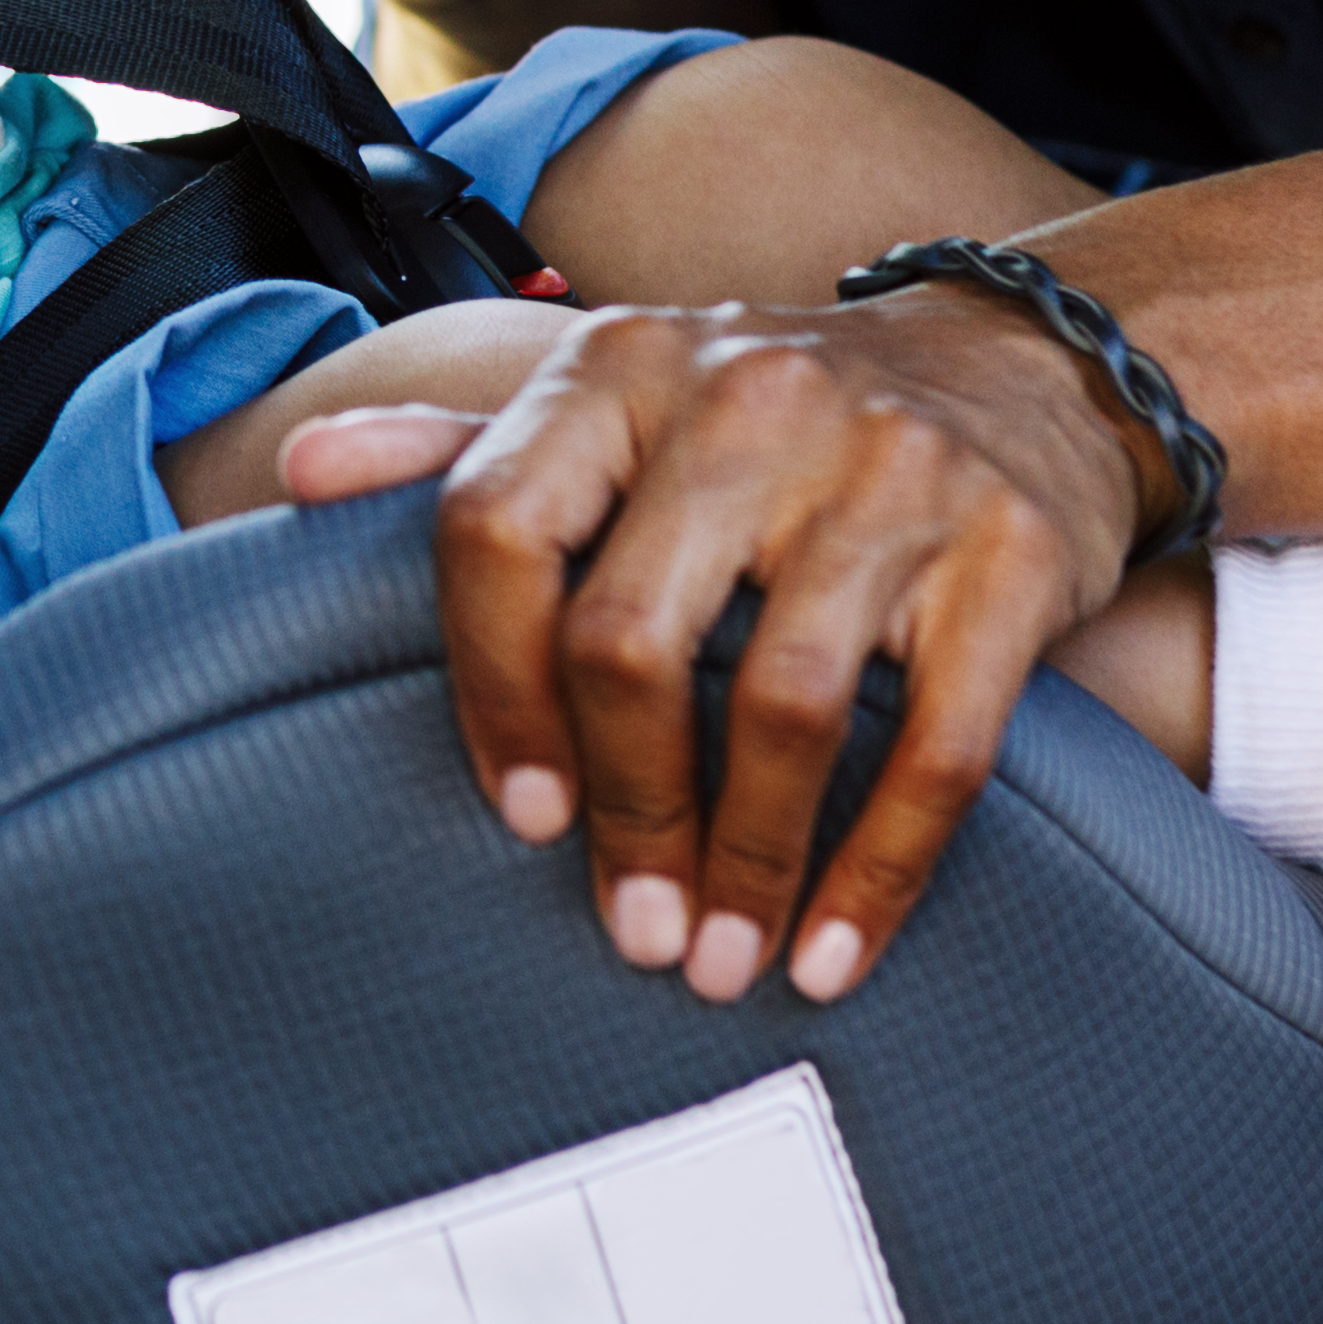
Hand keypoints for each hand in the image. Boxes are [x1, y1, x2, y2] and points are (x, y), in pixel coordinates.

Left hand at [279, 290, 1153, 1005]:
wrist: (1023, 362)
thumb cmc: (772, 418)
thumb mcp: (618, 397)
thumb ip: (463, 446)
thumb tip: (299, 472)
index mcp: (621, 366)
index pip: (498, 530)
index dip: (491, 689)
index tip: (522, 813)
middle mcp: (750, 397)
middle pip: (632, 639)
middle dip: (623, 811)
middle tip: (635, 927)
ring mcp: (890, 469)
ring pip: (785, 706)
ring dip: (746, 863)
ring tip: (724, 961)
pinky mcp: (1007, 550)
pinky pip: (937, 748)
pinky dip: (878, 872)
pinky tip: (831, 949)